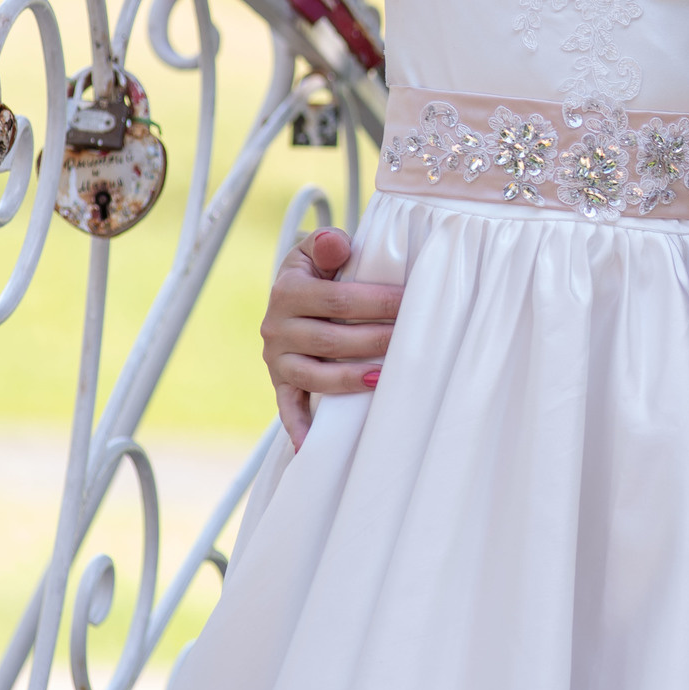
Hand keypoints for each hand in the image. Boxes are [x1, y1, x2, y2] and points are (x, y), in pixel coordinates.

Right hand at [258, 228, 401, 448]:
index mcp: (288, 291)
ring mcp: (277, 360)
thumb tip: (337, 244)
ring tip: (384, 377)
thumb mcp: (316, 250)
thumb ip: (327, 243)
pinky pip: (288, 408)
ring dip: (351, 379)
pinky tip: (314, 446)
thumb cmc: (317, 272)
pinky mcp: (280, 384)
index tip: (411, 301)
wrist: (290, 294)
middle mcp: (276, 327)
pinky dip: (299, 428)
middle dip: (376, 339)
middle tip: (412, 339)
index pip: (338, 299)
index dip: (377, 301)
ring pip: (315, 376)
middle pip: (331, 339)